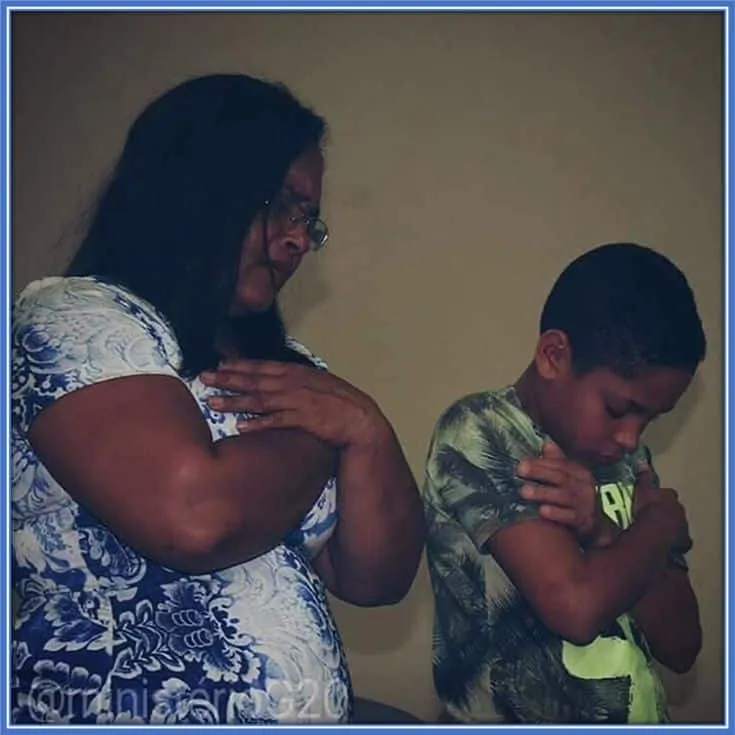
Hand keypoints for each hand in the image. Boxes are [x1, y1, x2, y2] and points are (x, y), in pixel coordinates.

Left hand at [199, 359, 387, 447]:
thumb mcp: (317, 384)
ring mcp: (298, 401)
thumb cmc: (340, 404)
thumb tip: (277, 383)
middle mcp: (293, 383)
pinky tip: (240, 426)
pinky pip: (275, 421)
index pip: (262, 366)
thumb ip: (296, 382)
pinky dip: (258, 423)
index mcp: (297, 373)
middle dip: (227, 378)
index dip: (238, 366)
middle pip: (254, 380)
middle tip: (203, 377)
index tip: (219, 365)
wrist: (361, 420)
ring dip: (235, 400)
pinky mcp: (303, 419)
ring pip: (259, 399)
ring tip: (212, 402)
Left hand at [516, 440, 604, 546]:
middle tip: (520, 470)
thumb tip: (546, 443)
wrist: (596, 526)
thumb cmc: (575, 497)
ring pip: (564, 496)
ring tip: (524, 491)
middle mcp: (585, 486)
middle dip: (539, 472)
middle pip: (561, 477)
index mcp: (580, 473)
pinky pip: (569, 517)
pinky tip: (541, 511)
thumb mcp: (570, 478)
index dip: (541, 462)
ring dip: (543, 493)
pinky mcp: (584, 521)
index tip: (521, 463)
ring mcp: (586, 504)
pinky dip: (555, 513)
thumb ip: (557, 462)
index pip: (560, 464)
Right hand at [633, 462, 691, 554]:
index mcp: (670, 497)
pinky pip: (678, 540)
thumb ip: (644, 477)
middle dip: (667, 511)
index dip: (661, 496)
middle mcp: (679, 510)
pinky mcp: (682, 541)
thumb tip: (643, 463)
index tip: (654, 499)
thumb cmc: (648, 509)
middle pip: (675, 508)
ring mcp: (682, 526)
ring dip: (671, 526)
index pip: (668, 493)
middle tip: (655, 515)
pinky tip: (665, 543)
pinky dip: (673, 541)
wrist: (655, 532)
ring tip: (658, 530)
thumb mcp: (642, 490)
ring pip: (678, 524)